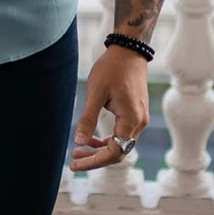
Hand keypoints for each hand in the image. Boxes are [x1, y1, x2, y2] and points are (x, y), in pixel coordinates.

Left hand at [71, 46, 149, 170]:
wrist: (129, 50)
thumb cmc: (112, 68)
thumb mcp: (96, 93)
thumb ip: (88, 119)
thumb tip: (78, 142)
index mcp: (130, 119)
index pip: (113, 152)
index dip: (94, 161)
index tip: (75, 164)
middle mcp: (139, 122)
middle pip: (118, 152)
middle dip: (95, 158)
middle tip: (74, 159)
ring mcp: (140, 118)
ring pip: (120, 144)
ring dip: (100, 150)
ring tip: (79, 150)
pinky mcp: (136, 113)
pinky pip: (123, 134)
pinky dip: (108, 139)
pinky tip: (91, 138)